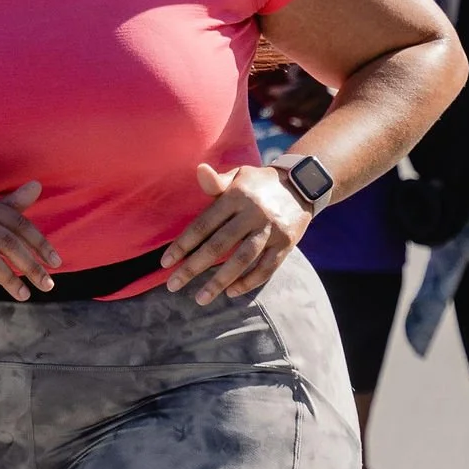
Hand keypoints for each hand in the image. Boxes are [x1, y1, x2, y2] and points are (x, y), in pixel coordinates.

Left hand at [162, 160, 312, 305]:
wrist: (303, 185)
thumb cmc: (258, 183)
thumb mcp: (238, 176)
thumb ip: (216, 182)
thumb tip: (199, 170)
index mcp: (237, 196)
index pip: (204, 224)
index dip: (183, 244)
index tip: (165, 263)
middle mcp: (254, 213)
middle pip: (219, 245)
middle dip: (193, 267)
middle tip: (173, 285)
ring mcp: (271, 229)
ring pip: (243, 259)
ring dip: (220, 281)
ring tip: (200, 298)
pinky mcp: (286, 243)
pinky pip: (267, 267)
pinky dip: (249, 281)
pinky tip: (231, 292)